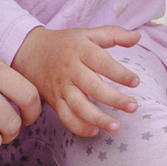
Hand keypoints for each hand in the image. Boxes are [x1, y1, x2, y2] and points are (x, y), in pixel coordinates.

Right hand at [13, 25, 142, 136]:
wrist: (29, 52)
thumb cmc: (64, 44)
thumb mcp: (87, 34)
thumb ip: (113, 34)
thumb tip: (137, 37)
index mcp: (80, 51)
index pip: (102, 62)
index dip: (119, 73)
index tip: (135, 82)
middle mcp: (71, 70)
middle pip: (92, 86)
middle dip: (113, 99)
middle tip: (133, 107)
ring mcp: (61, 87)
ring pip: (78, 106)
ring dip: (97, 118)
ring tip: (116, 126)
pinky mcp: (54, 100)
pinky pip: (65, 117)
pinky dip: (79, 127)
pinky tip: (95, 131)